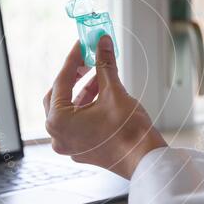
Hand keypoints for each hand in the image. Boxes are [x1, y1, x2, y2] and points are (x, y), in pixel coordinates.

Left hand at [43, 36, 166, 179]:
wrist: (145, 161)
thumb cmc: (128, 132)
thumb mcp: (114, 91)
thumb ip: (104, 64)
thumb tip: (102, 42)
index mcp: (59, 121)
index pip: (61, 81)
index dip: (74, 59)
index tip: (82, 44)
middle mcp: (58, 135)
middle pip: (59, 96)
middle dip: (74, 76)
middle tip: (88, 60)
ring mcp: (69, 145)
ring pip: (69, 109)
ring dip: (82, 91)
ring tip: (101, 75)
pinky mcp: (81, 149)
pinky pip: (77, 122)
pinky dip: (86, 107)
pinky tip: (102, 94)